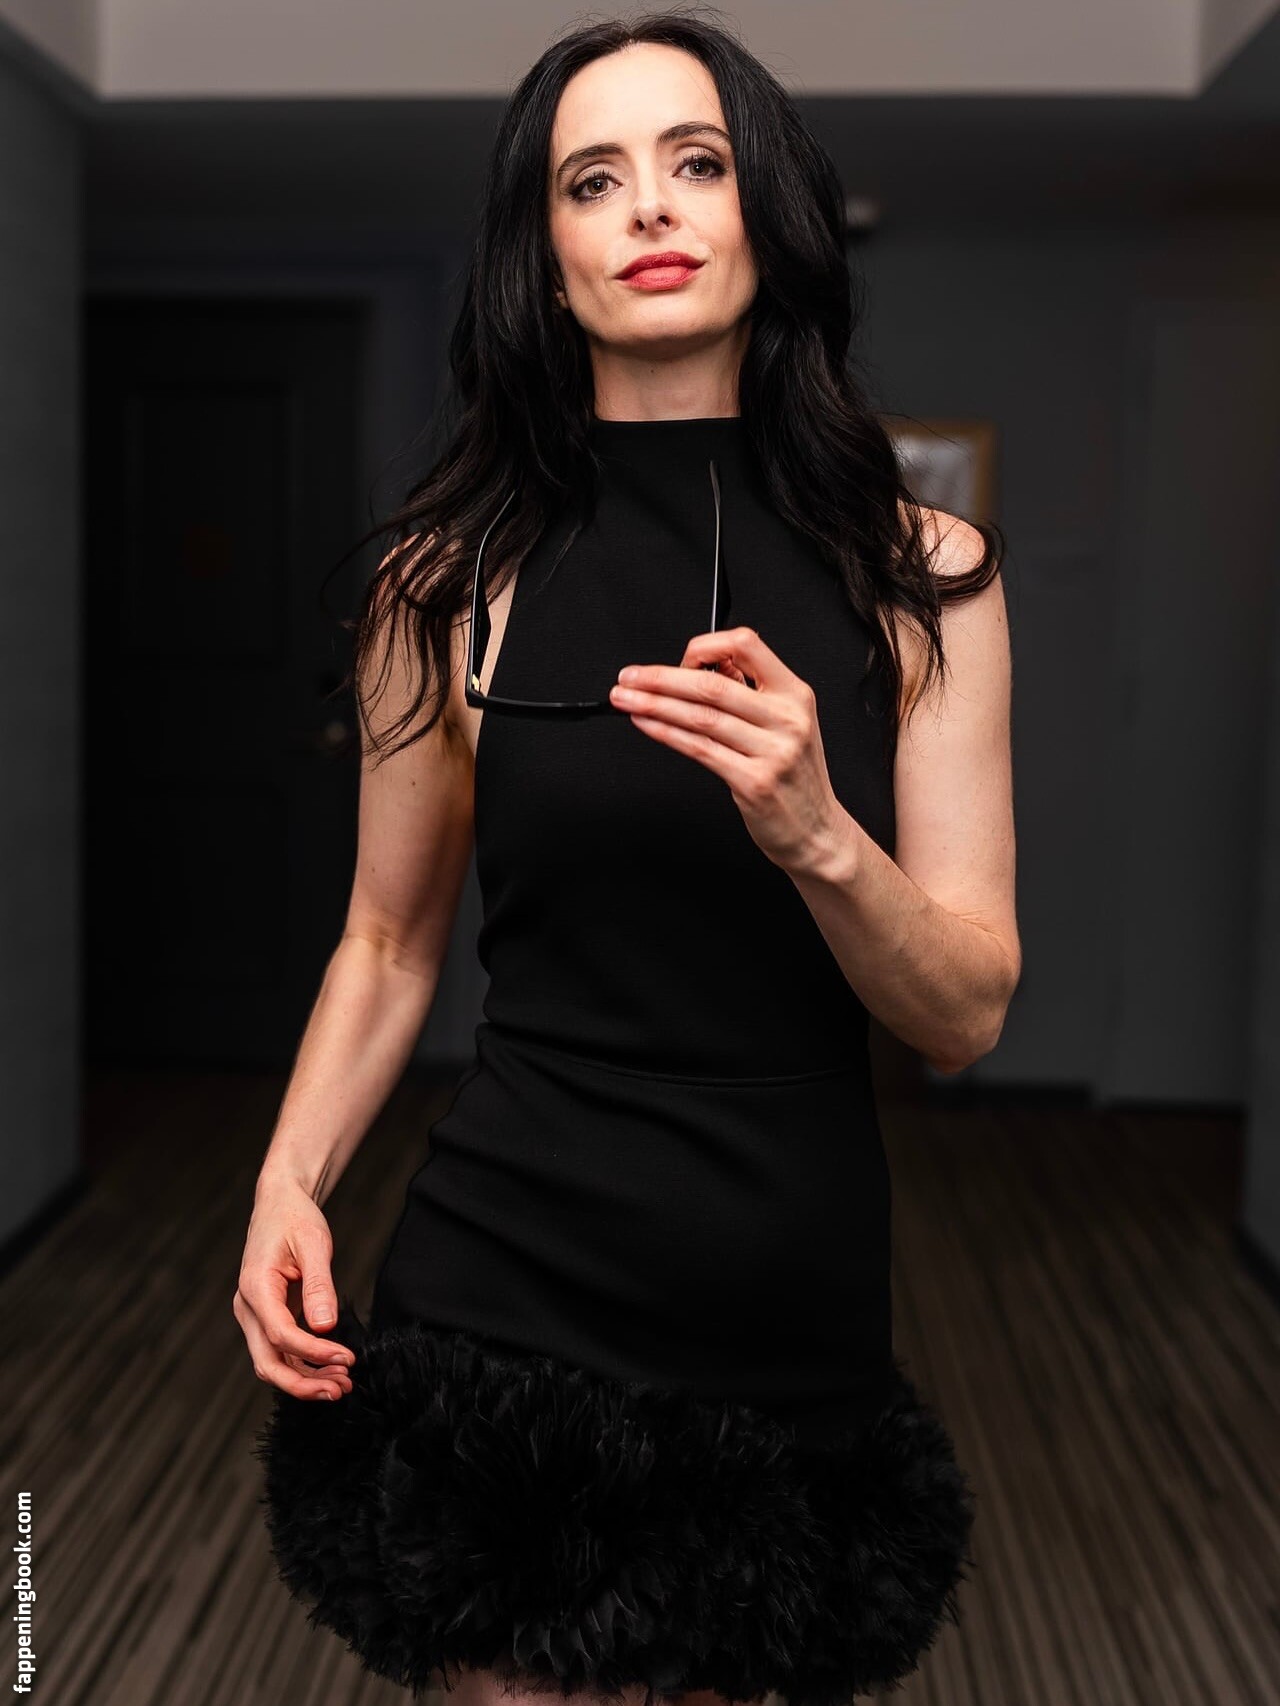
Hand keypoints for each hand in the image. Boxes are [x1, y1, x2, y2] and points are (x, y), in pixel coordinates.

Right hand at [233, 1179, 356, 1400]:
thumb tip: (325, 1325)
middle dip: (303, 1383)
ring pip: (272, 1363)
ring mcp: (254, 1315)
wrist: (280, 1204)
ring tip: (342, 1384)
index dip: (314, 1352)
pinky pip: (280, 1351)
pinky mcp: (267, 1318)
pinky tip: (330, 1368)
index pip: (281, 1334)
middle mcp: (247, 1307)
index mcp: (255, 1287)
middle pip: (267, 1362)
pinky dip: (303, 1365)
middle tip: (342, 1389)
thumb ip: (319, 1285)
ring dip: (305, 1379)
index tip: (347, 1358)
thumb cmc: (295, 1218)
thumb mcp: (313, 1243)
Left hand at [608, 625, 853, 874]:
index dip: (706, 647)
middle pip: (712, 684)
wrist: (817, 831)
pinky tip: (646, 724)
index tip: (679, 660)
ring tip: (626, 699)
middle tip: (629, 677)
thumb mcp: (788, 724)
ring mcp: (772, 751)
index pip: (746, 645)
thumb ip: (750, 694)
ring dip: (653, 704)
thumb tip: (699, 670)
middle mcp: (787, 718)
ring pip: (700, 716)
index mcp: (795, 694)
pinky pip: (700, 749)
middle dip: (660, 677)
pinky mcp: (753, 782)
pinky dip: (666, 732)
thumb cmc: (796, 778)